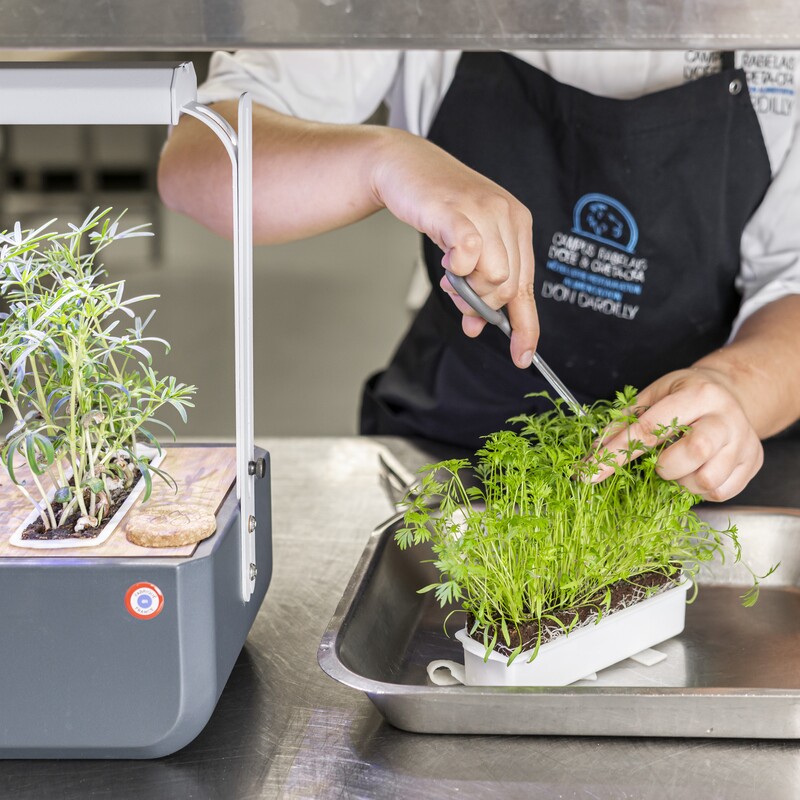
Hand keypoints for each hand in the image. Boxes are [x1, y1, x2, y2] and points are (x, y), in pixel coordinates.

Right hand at [370, 129, 537, 367]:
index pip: (527, 287)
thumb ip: (477, 285)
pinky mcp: (457, 210)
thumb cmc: (437, 208)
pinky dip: (459, 269)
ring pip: (494, 277)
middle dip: (481, 307)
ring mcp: (485, 211)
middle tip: (457, 297)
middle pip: (509, 288)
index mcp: (518, 225)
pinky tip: (449, 263)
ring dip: (466, 291)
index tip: (522, 356)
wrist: (405, 168)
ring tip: (449, 278)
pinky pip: (471, 253)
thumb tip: (477, 327)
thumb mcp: (466, 248)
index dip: (525, 326)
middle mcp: (508, 216)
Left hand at [592, 367, 763, 500]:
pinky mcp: (754, 462)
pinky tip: (695, 471)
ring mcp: (744, 441)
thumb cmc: (684, 395)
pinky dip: (700, 490)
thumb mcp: (652, 396)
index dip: (617, 453)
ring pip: (707, 479)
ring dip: (682, 481)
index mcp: (697, 393)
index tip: (591, 472)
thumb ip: (622, 423)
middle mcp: (725, 416)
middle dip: (664, 467)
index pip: (650, 427)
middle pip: (694, 452)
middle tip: (659, 463)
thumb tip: (592, 454)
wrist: (730, 392)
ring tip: (679, 466)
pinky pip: (722, 492)